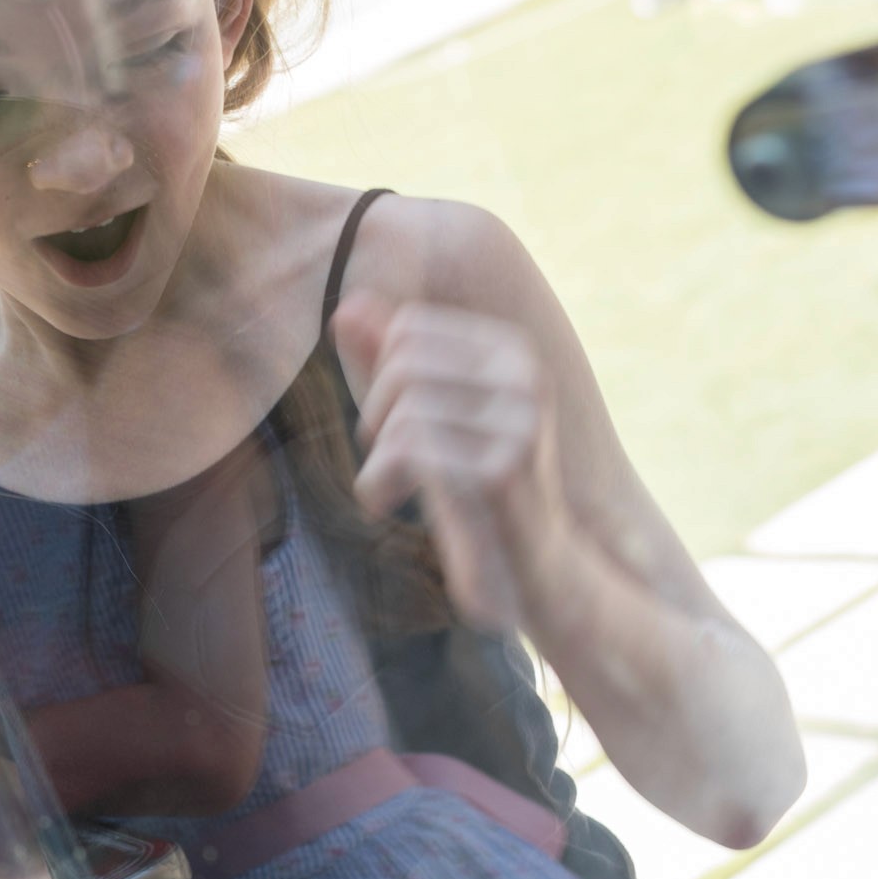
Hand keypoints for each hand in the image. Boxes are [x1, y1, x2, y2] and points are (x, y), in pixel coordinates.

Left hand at [332, 293, 568, 633]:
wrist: (530, 572)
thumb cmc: (471, 488)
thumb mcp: (428, 415)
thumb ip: (387, 358)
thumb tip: (347, 306)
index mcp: (513, 351)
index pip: (410, 328)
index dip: (382, 374)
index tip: (393, 422)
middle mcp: (526, 377)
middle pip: (403, 363)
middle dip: (378, 413)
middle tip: (386, 457)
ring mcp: (520, 422)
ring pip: (404, 409)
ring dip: (377, 457)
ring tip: (389, 485)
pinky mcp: (503, 470)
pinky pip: (409, 448)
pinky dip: (378, 481)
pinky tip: (386, 503)